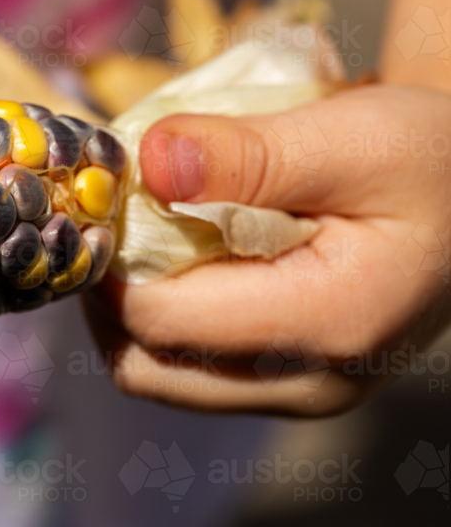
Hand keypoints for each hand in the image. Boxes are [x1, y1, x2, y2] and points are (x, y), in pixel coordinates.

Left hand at [83, 84, 450, 414]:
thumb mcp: (354, 135)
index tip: (108, 195)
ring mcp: (296, 392)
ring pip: (158, 373)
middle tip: (116, 219)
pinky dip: (160, 316)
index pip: (161, 319)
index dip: (113, 258)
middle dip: (110, 291)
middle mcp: (310, 382)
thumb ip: (250, 153)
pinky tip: (174, 258)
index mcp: (329, 323)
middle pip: (146, 363)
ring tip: (143, 235)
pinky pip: (186, 366)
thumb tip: (150, 161)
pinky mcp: (284, 383)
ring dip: (129, 307)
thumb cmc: (426, 159)